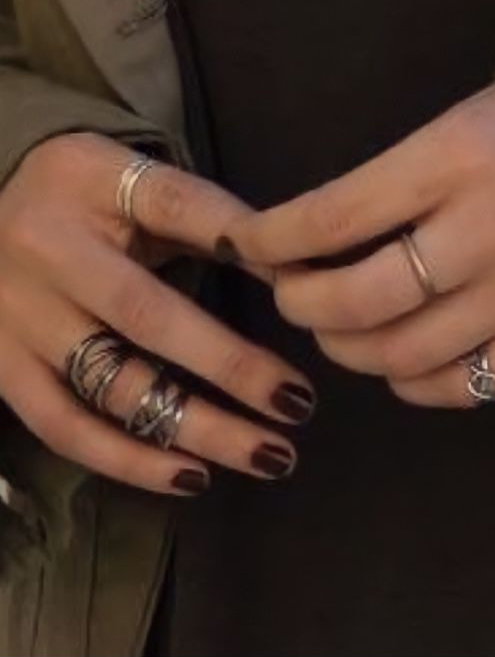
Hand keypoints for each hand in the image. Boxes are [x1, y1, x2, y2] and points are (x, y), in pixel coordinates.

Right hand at [0, 133, 314, 494]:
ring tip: (269, 454)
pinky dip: (130, 461)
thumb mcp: (132, 179)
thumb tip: (292, 266)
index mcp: (89, 182)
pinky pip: (64, 428)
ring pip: (112, 387)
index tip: (303, 290)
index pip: (180, 208)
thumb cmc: (77, 193)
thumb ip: (204, 217)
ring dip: (196, 428)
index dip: (242, 245)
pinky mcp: (1, 368)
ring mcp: (18, 318)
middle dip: (230, 366)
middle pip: (147, 316)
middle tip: (298, 403)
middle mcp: (48, 252)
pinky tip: (192, 477)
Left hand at [224, 41, 494, 406]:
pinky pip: (470, 385)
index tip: (245, 244)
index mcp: (455, 158)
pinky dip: (416, 385)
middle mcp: (487, 229)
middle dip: (299, 304)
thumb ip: (392, 178)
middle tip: (289, 293)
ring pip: (404, 352)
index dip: (271, 239)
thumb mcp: (460, 120)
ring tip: (335, 329)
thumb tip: (317, 232)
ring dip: (347, 348)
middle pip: (358, 298)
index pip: (332, 215)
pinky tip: (399, 365)